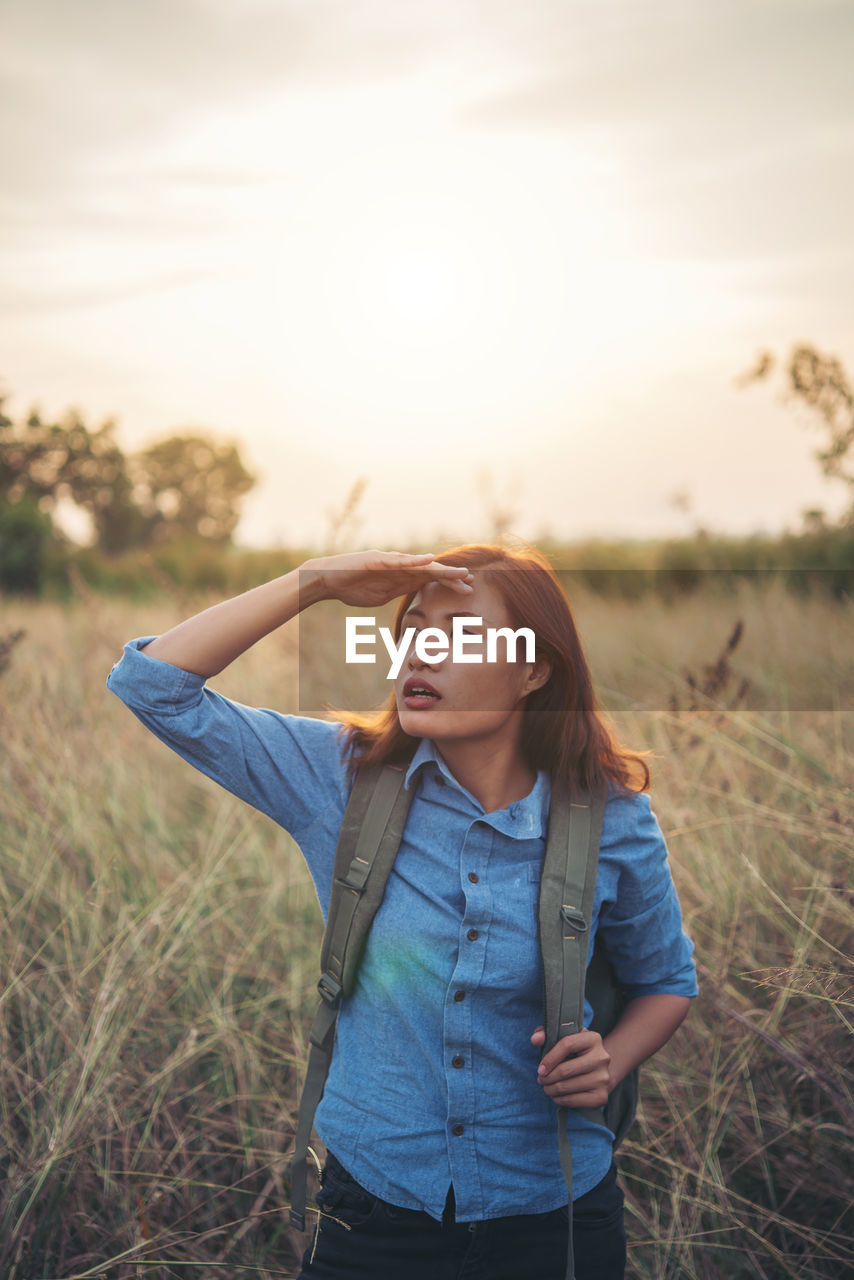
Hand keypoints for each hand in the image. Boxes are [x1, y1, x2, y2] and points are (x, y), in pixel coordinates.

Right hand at [302, 551, 473, 607]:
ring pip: (419, 565)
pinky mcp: (377, 559)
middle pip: (430, 571)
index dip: (449, 583)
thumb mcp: (381, 595)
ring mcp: (388, 561)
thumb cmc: (352, 588)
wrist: (327, 579)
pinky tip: (430, 561)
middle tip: (471, 581)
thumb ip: (398, 593)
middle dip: (451, 576)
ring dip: (440, 569)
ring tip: (459, 572)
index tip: (468, 589)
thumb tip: (414, 598)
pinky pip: (398, 561)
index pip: (430, 579)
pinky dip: (414, 560)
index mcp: (400, 576)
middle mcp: (398, 566)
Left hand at [530, 1026, 612, 1108]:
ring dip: (551, 1089)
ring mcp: (603, 1078)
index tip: (540, 1069)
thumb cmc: (576, 1053)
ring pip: (567, 1086)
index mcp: (593, 1038)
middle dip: (548, 1077)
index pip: (567, 1044)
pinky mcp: (601, 1096)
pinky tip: (556, 1096)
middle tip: (541, 1080)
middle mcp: (602, 1057)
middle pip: (565, 1069)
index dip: (550, 1058)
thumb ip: (547, 1035)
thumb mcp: (564, 1038)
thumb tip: (535, 1039)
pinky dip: (560, 1100)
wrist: (598, 1072)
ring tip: (546, 1088)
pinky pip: (573, 1101)